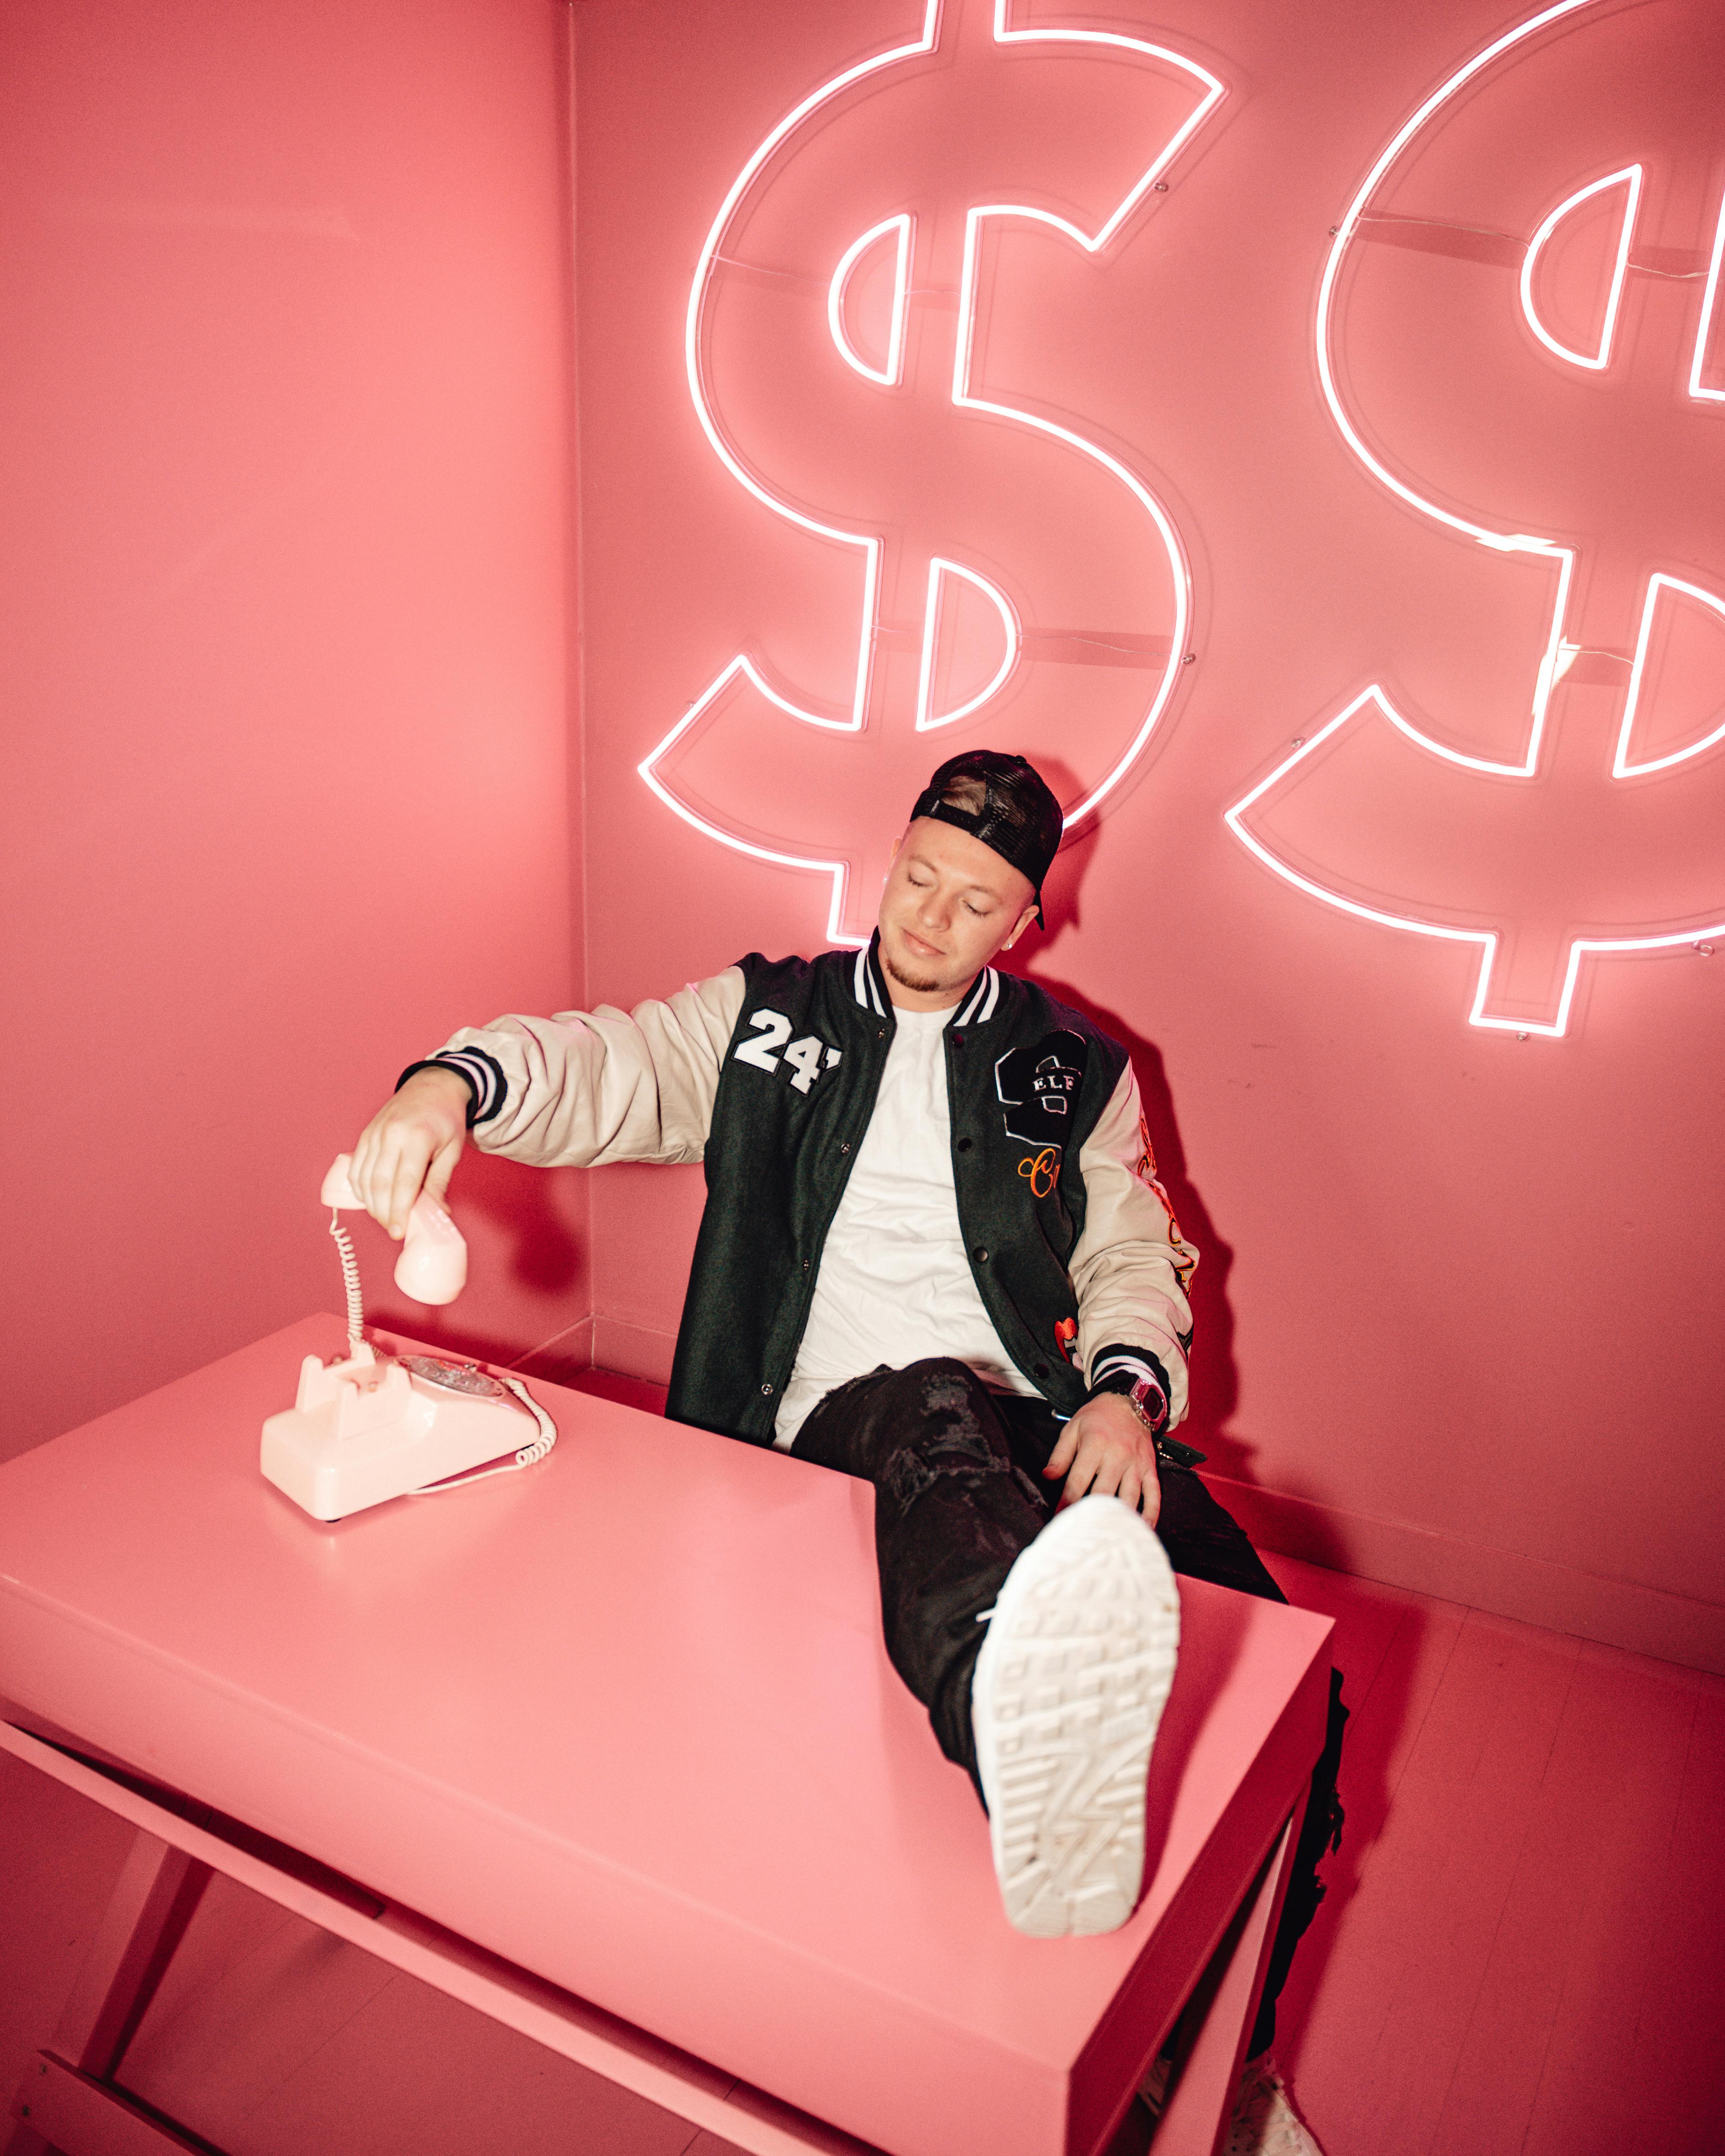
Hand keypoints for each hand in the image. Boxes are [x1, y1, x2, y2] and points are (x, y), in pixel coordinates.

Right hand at [348, 1068, 470, 1238]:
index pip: (404, 1183)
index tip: (398, 1232)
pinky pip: (356, 1168)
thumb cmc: (446, 1119)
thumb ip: (439, 1182)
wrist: (432, 1087)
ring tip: (384, 1217)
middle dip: (383, 1212)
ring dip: (371, 1203)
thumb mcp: (452, 1150)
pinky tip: (372, 1200)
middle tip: (393, 1229)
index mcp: (418, 1137)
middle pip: (380, 1184)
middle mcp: (392, 1134)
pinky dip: (361, 1188)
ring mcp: (375, 1133)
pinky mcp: (365, 1135)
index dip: (399, 1211)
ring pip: (364, 1178)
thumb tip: (437, 1213)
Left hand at [1043, 1394, 1161, 1525]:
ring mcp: (1136, 1464)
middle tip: (1081, 1533)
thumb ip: (1060, 1455)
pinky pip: (1153, 1495)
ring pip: (1128, 1497)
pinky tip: (1142, 1529)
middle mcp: (1118, 1456)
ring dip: (1118, 1518)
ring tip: (1107, 1536)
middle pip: (1103, 1492)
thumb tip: (1047, 1477)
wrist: (1128, 1403)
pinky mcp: (1150, 1469)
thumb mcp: (1072, 1429)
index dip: (1067, 1502)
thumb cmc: (1096, 1419)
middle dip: (1091, 1514)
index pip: (1078, 1480)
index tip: (1059, 1518)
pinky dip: (1150, 1514)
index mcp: (1095, 1445)